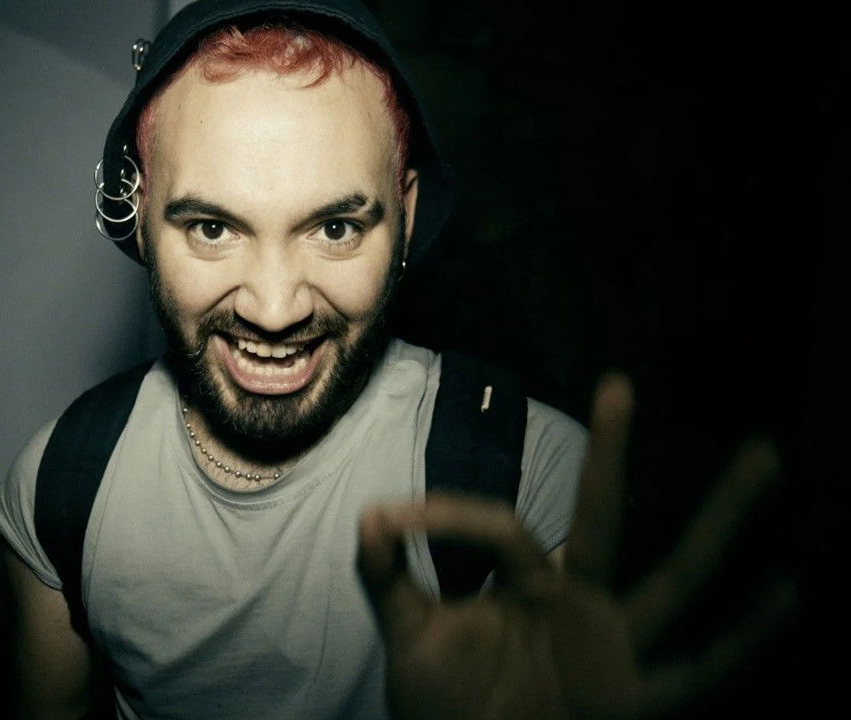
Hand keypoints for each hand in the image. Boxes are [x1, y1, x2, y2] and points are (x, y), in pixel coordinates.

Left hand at [357, 374, 790, 719]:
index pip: (499, 528)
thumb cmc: (446, 708)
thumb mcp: (411, 638)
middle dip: (609, 451)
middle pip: (603, 514)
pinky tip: (787, 591)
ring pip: (678, 576)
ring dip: (720, 519)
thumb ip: (389, 580)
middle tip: (618, 381)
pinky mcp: (636, 696)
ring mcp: (613, 643)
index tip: (388, 519)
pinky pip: (699, 668)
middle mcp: (577, 600)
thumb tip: (368, 514)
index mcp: (523, 583)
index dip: (447, 520)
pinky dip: (742, 638)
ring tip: (763, 455)